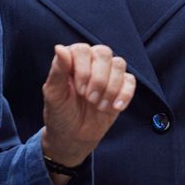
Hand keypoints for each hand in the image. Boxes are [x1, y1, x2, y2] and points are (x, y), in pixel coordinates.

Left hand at [40, 43, 135, 166]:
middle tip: (89, 99)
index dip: (83, 69)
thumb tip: (59, 47)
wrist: (74, 137)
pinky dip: (124, 95)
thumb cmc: (60, 113)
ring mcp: (107, 73)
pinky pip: (130, 80)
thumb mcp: (54, 95)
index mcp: (71, 59)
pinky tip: (115, 107)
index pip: (82, 49)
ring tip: (99, 106)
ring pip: (118, 64)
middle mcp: (90, 61)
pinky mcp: (121, 87)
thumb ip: (57, 71)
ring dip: (110, 88)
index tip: (78, 90)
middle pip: (103, 52)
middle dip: (98, 79)